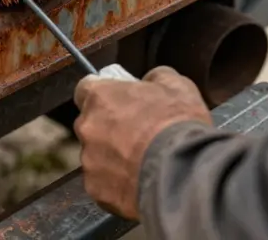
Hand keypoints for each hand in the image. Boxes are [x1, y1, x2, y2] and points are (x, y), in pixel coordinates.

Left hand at [73, 66, 211, 218]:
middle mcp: (86, 126)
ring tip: (140, 164)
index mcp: (99, 96)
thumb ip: (155, 77)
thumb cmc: (176, 123)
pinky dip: (116, 184)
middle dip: (107, 128)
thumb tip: (149, 80)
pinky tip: (139, 184)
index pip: (85, 89)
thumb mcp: (176, 85)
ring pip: (95, 156)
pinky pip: (102, 184)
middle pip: (90, 124)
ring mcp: (89, 160)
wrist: (183, 174)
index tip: (117, 102)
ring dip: (111, 158)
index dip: (101, 95)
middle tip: (135, 136)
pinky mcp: (96, 190)